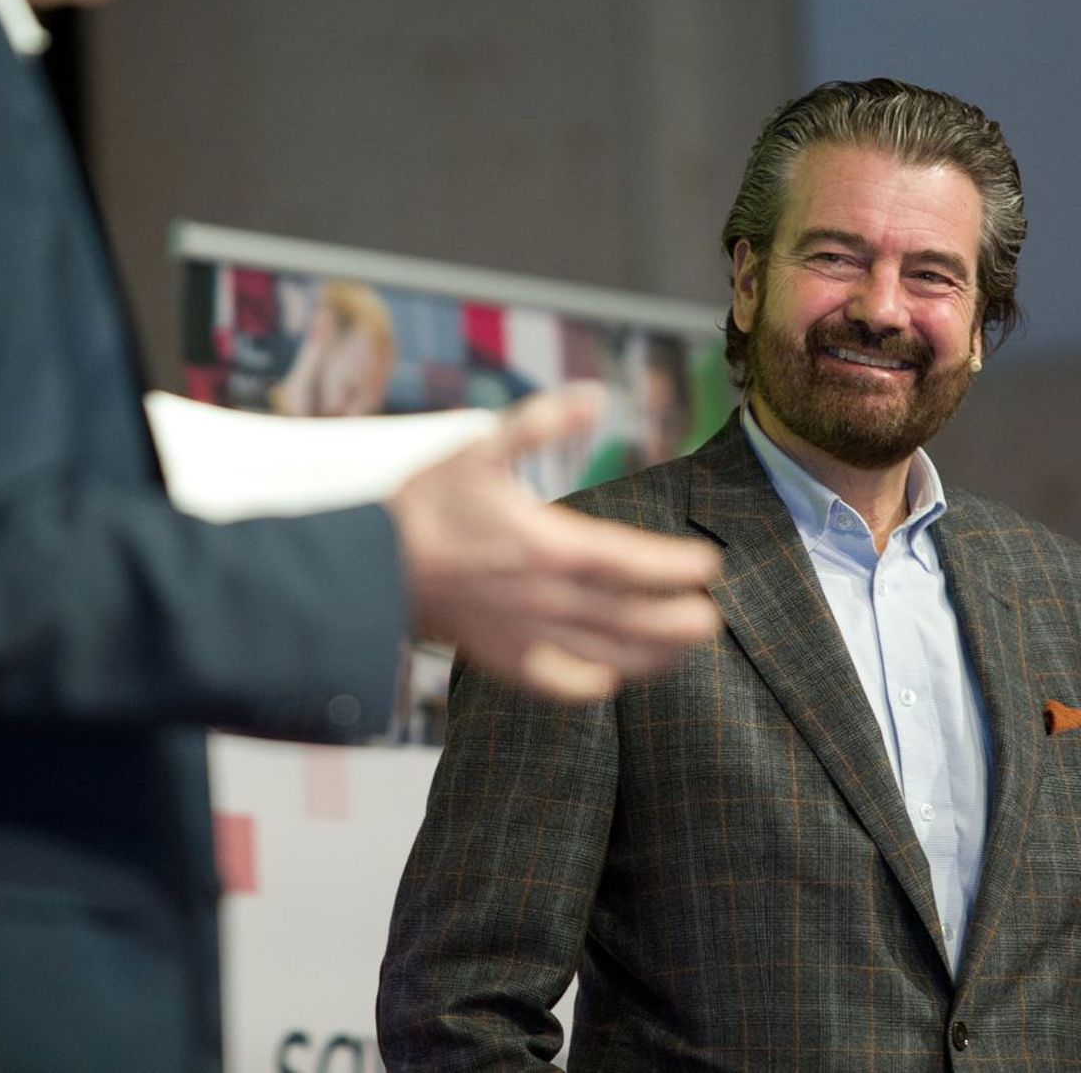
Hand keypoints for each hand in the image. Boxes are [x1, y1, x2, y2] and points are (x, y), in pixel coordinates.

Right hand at [387, 385, 721, 700]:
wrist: (369, 562)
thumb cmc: (426, 503)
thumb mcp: (480, 447)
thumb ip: (540, 421)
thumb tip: (593, 395)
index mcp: (547, 545)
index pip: (629, 561)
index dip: (675, 566)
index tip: (708, 565)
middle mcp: (544, 597)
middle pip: (628, 617)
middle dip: (676, 621)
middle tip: (711, 618)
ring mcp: (525, 634)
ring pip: (604, 655)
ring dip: (651, 656)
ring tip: (685, 649)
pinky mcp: (501, 659)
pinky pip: (557, 683)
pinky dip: (590, 685)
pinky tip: (611, 680)